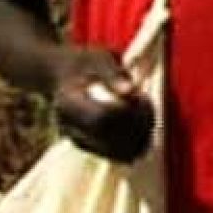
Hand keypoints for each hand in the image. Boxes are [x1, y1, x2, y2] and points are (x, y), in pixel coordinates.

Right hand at [50, 47, 154, 162]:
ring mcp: (75, 138)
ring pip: (110, 151)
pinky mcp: (85, 145)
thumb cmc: (84, 63)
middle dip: (136, 128)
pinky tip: (144, 135)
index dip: (127, 113)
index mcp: (68, 102)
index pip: (101, 118)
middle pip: (107, 138)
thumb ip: (112, 74)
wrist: (60, 75)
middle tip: (152, 113)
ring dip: (137, 141)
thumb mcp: (98, 59)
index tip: (142, 98)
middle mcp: (67, 125)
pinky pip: (110, 154)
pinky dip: (130, 147)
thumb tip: (130, 91)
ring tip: (150, 123)